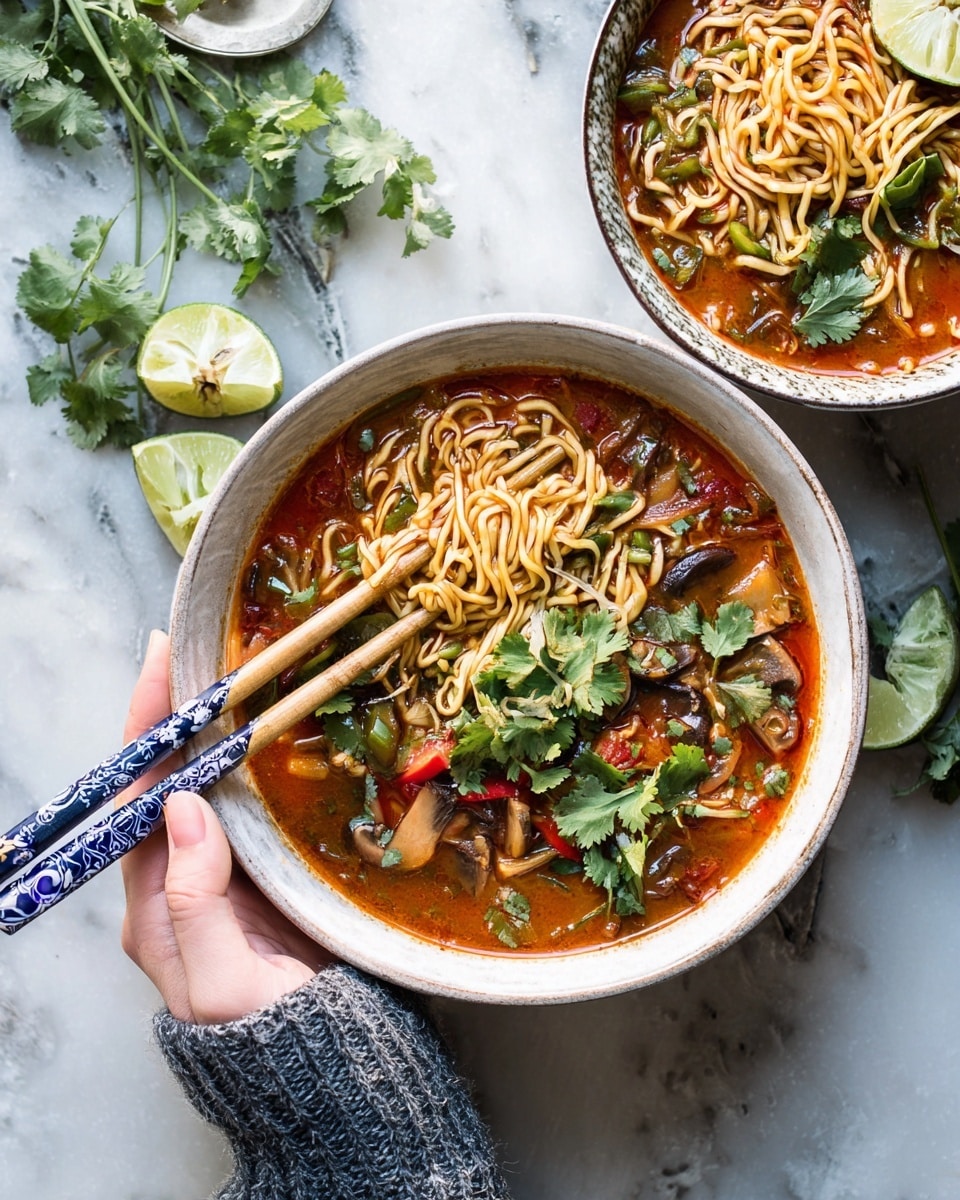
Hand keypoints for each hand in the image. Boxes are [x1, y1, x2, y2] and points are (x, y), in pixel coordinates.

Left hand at [120, 630, 331, 1023]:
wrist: (330, 1063)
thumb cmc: (268, 1031)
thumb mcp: (218, 982)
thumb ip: (193, 902)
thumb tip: (182, 805)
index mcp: (152, 902)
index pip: (137, 796)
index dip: (146, 726)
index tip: (161, 662)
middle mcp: (181, 877)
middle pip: (170, 778)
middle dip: (179, 711)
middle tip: (201, 645)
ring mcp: (226, 869)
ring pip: (215, 782)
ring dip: (223, 725)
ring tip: (241, 667)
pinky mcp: (269, 868)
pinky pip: (256, 800)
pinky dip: (262, 755)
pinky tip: (282, 722)